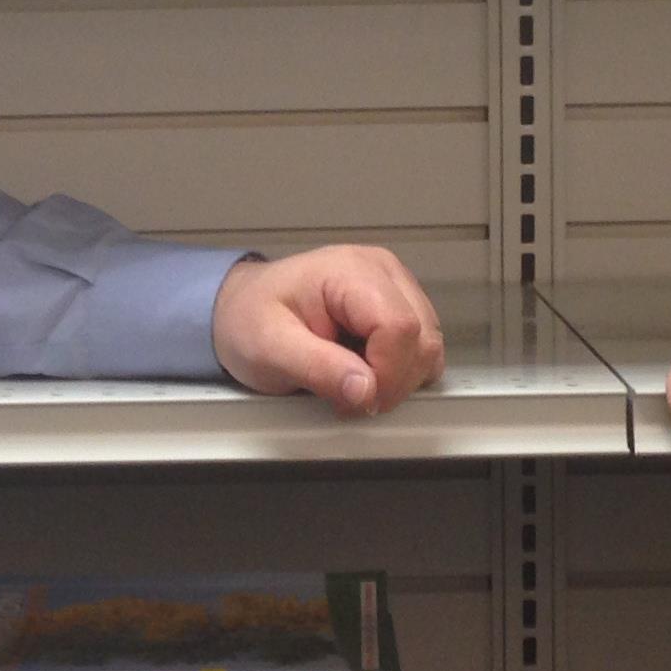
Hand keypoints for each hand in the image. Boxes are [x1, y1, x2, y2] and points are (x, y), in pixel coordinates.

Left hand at [211, 248, 445, 417]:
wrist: (241, 310)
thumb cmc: (250, 319)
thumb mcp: (270, 349)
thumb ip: (318, 369)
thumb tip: (365, 390)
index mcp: (350, 271)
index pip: (399, 327)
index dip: (386, 374)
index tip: (357, 399)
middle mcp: (381, 271)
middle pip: (423, 338)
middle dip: (393, 382)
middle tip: (349, 397)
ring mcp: (394, 287)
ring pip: (429, 346)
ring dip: (399, 378)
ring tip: (352, 381)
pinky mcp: (398, 307)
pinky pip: (422, 348)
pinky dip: (401, 371)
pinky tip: (365, 369)